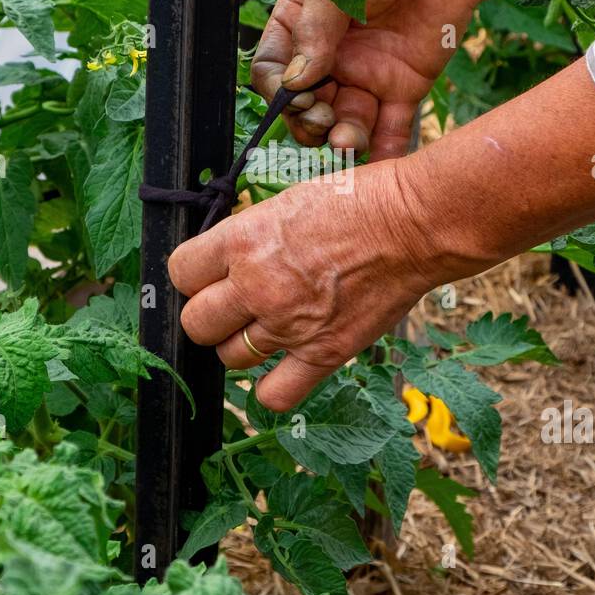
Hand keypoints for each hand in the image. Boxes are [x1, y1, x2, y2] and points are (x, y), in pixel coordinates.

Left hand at [167, 159, 440, 410]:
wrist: (415, 223)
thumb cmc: (360, 200)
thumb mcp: (289, 200)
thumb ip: (251, 234)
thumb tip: (228, 256)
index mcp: (244, 239)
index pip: (180, 273)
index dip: (192, 275)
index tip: (208, 275)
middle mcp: (258, 285)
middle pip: (196, 323)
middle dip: (209, 315)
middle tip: (233, 305)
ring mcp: (288, 324)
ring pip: (229, 357)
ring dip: (241, 345)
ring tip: (264, 329)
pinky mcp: (323, 353)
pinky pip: (274, 394)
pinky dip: (270, 388)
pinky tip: (282, 367)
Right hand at [253, 0, 487, 160]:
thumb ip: (314, 32)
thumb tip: (294, 82)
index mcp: (300, 28)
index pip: (273, 70)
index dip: (277, 90)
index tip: (294, 94)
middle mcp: (328, 58)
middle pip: (305, 108)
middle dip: (309, 122)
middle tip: (324, 120)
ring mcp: (365, 76)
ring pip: (344, 123)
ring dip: (342, 139)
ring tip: (349, 140)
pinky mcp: (403, 88)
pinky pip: (390, 129)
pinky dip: (385, 152)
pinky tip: (380, 164)